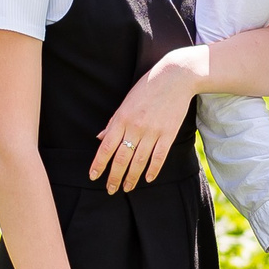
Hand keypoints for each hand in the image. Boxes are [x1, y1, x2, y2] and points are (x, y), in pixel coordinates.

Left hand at [90, 49, 201, 191]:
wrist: (174, 77)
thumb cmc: (147, 87)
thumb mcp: (126, 102)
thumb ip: (113, 122)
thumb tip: (100, 138)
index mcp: (122, 119)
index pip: (106, 147)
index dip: (99, 164)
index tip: (93, 177)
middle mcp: (135, 128)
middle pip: (121, 158)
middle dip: (114, 177)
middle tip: (110, 190)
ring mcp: (153, 132)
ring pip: (139, 161)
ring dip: (131, 177)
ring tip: (126, 188)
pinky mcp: (168, 134)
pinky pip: (159, 157)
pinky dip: (153, 169)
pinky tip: (148, 179)